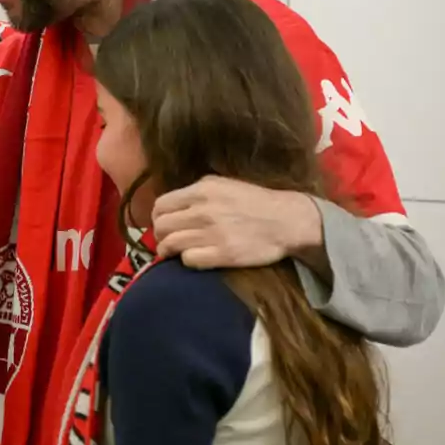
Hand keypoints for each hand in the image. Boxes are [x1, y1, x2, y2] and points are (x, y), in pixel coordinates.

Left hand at [152, 175, 323, 270]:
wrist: (288, 221)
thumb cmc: (255, 202)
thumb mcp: (223, 184)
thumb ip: (196, 192)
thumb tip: (172, 205)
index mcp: (202, 190)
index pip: (161, 205)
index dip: (157, 217)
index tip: (162, 224)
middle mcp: (203, 211)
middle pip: (162, 226)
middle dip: (160, 235)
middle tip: (167, 240)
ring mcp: (212, 233)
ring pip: (170, 244)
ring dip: (168, 250)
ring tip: (174, 252)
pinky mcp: (223, 254)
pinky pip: (188, 260)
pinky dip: (186, 260)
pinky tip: (193, 258)